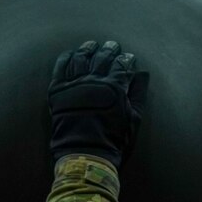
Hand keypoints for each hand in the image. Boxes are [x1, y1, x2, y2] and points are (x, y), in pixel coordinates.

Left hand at [47, 39, 148, 168]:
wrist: (85, 156)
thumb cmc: (114, 141)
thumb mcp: (134, 119)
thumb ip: (139, 94)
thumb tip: (143, 73)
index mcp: (114, 88)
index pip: (122, 65)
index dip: (126, 59)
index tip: (129, 58)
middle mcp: (93, 82)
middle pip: (102, 57)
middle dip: (109, 49)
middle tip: (112, 45)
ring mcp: (74, 85)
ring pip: (80, 58)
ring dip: (87, 49)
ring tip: (91, 45)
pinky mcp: (58, 92)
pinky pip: (60, 68)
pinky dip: (65, 58)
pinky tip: (70, 54)